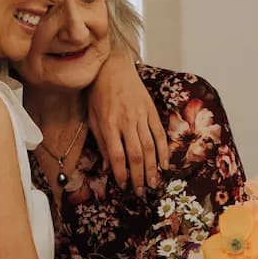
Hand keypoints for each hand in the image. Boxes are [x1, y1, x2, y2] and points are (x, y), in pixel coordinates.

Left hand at [87, 49, 169, 192]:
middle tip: (140, 191)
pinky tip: (164, 164)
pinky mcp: (151, 111)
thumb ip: (101, 143)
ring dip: (152, 168)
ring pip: (150, 147)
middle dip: (139, 176)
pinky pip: (159, 134)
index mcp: (109, 124)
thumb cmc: (99, 94)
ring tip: (153, 184)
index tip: (123, 185)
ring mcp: (141, 116)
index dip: (121, 174)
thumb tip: (107, 167)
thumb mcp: (92, 118)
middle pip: (136, 155)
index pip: (117, 155)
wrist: (113, 67)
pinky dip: (163, 150)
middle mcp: (126, 121)